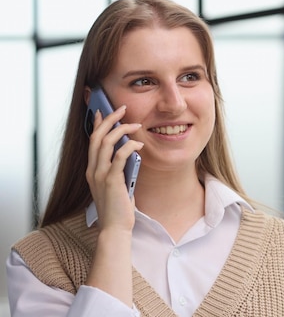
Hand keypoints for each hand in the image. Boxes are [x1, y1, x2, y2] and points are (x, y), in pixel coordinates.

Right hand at [85, 105, 142, 231]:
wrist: (115, 227)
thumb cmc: (119, 207)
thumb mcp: (117, 183)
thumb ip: (119, 169)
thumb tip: (130, 153)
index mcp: (92, 170)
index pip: (92, 141)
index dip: (97, 124)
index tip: (103, 111)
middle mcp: (93, 170)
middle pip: (97, 136)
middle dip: (109, 119)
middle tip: (122, 109)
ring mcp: (100, 175)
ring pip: (106, 142)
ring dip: (122, 129)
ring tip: (135, 124)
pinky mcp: (111, 180)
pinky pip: (119, 157)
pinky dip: (129, 146)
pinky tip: (138, 144)